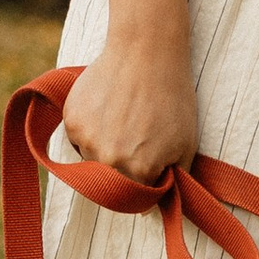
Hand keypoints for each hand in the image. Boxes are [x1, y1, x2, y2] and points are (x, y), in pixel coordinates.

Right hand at [60, 36, 199, 186]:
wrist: (145, 52)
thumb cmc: (172, 97)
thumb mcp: (187, 144)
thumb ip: (175, 181)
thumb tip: (164, 206)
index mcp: (138, 172)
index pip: (136, 199)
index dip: (145, 184)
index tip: (150, 166)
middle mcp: (108, 161)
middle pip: (110, 183)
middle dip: (123, 169)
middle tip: (136, 138)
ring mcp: (86, 141)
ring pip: (91, 162)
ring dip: (104, 149)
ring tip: (123, 120)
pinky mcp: (71, 121)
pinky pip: (77, 140)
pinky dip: (89, 129)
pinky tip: (107, 108)